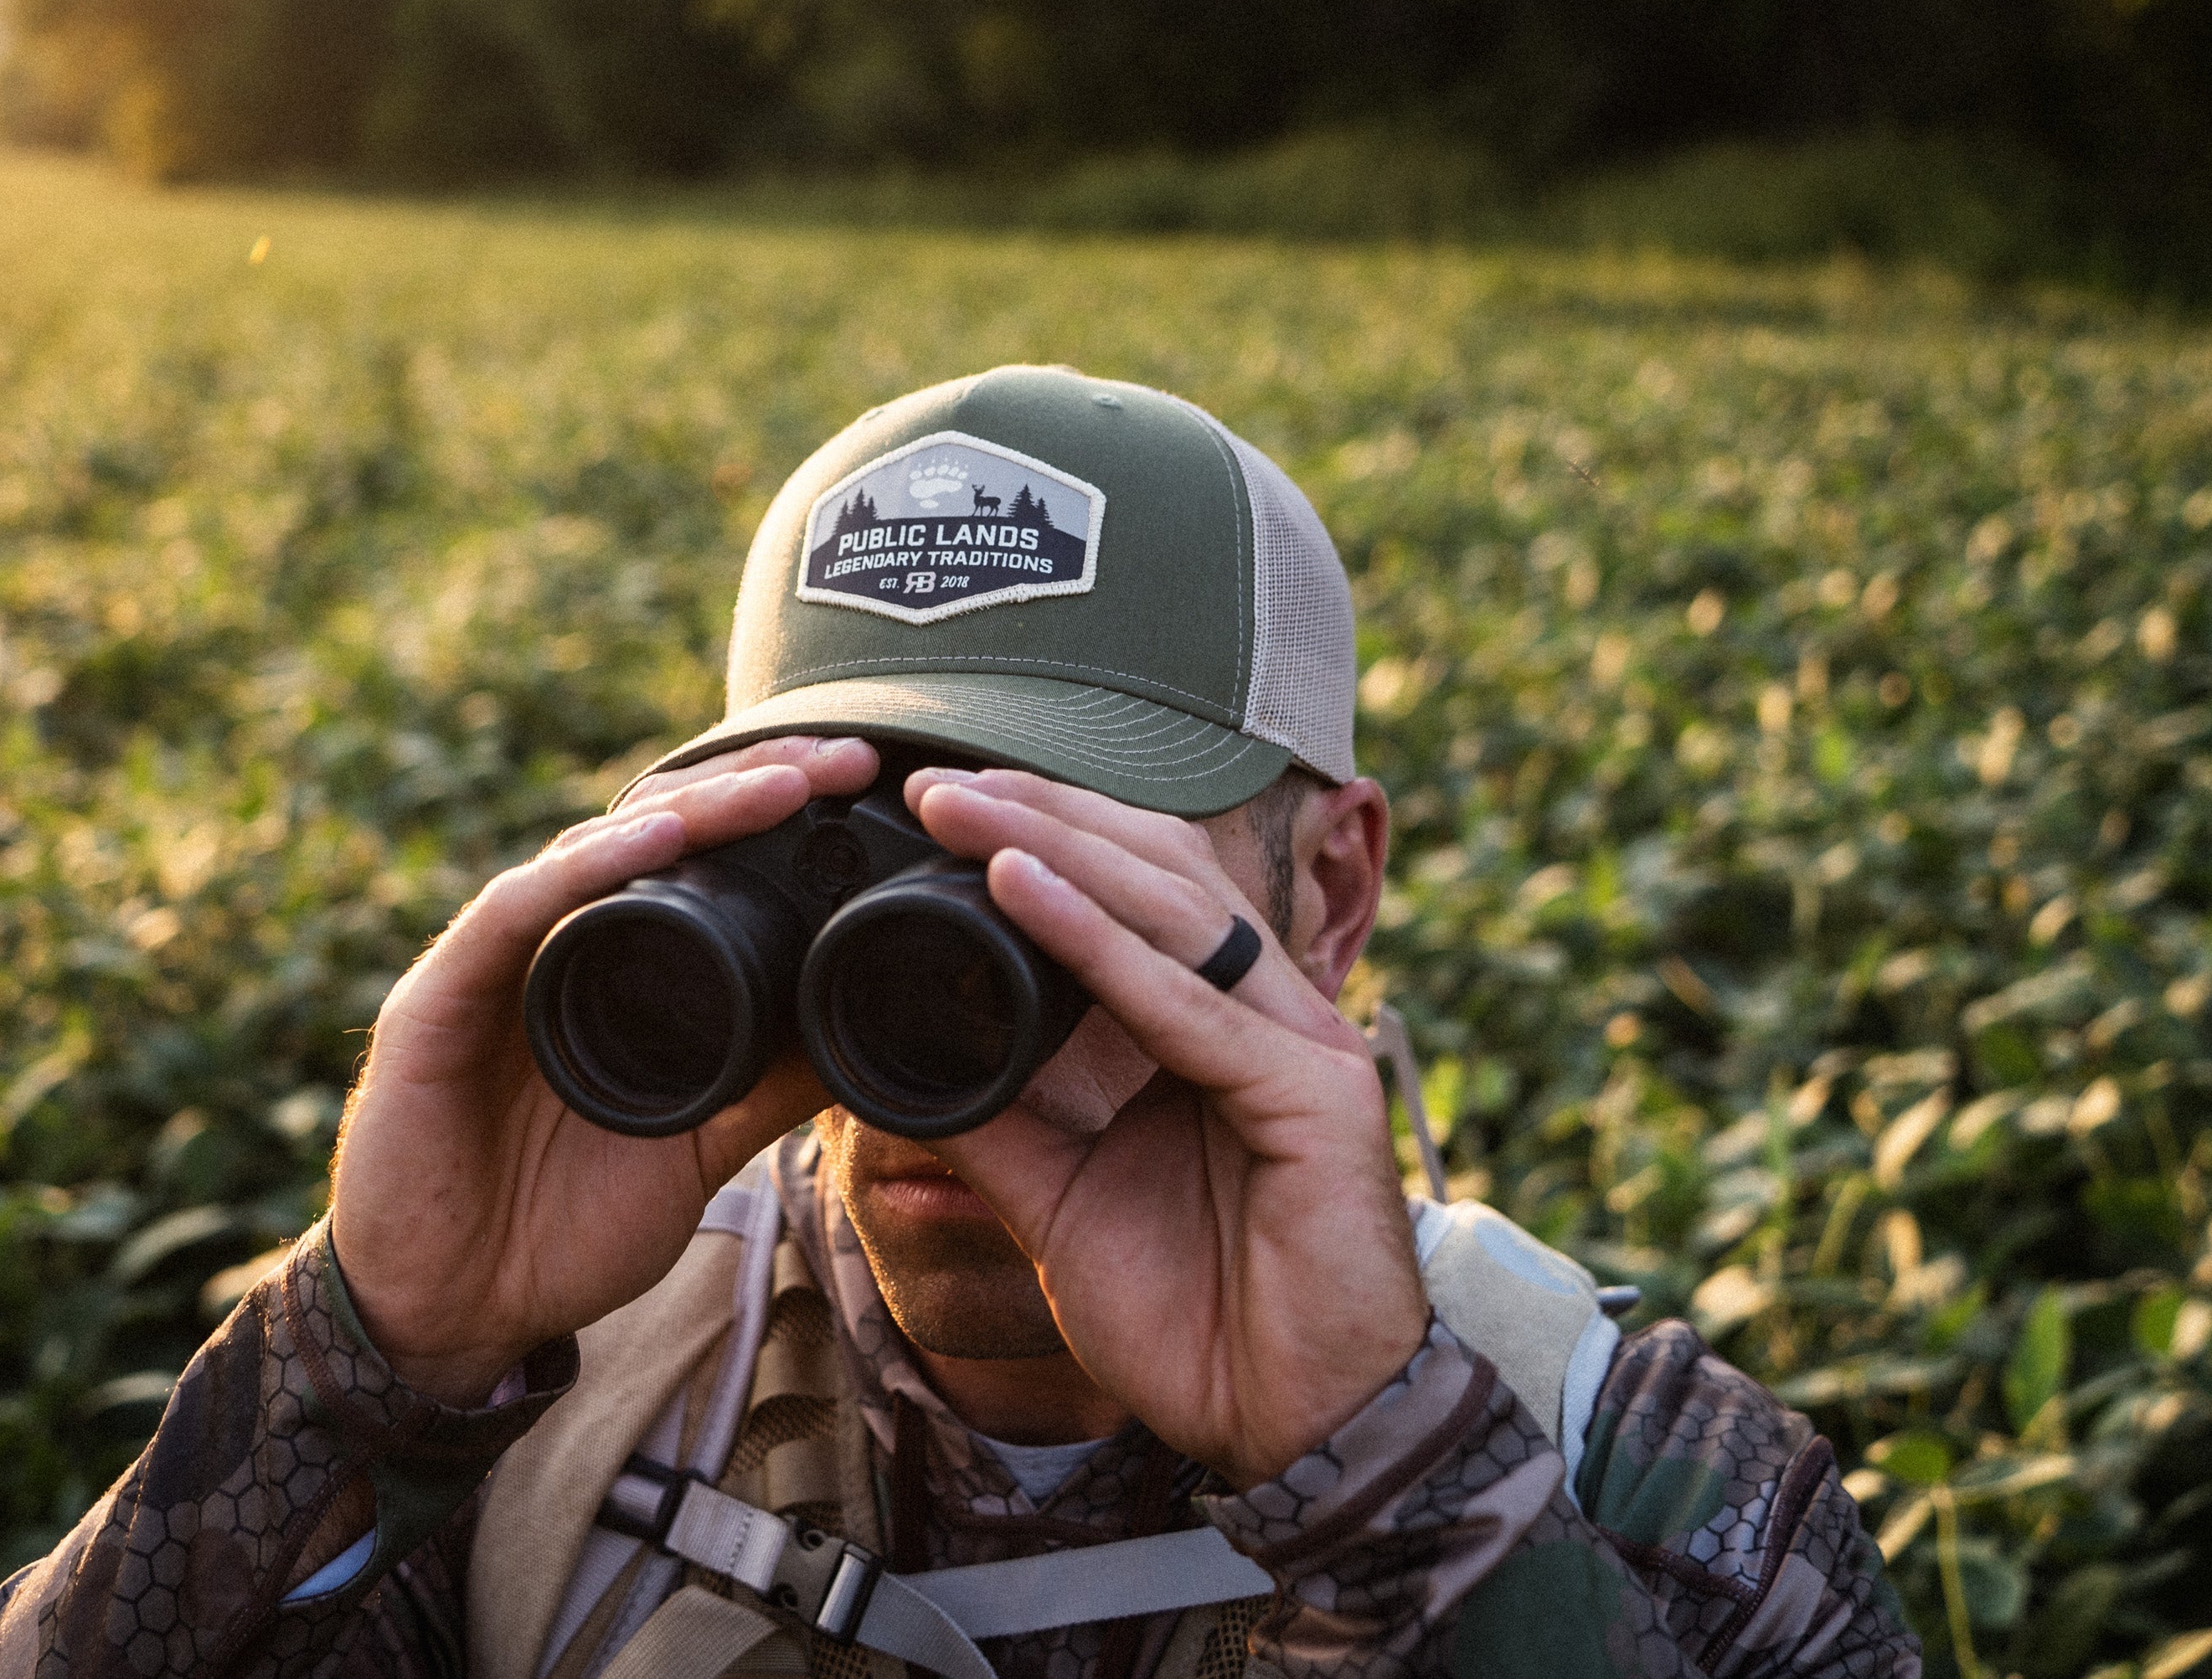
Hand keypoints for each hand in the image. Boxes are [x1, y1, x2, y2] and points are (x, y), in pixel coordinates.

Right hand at [324, 737, 875, 1402]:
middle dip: (751, 787)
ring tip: (773, 787)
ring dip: (688, 813)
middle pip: (654, 833)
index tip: (866, 788)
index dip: (773, 817)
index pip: (694, 861)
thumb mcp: (695, 1152)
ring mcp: (492, 965)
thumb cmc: (559, 1230)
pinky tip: (650, 844)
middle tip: (847, 761)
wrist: (454, 1316)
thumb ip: (766, 1090)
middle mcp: (550, 947)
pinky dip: (583, 872)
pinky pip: (513, 913)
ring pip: (591, 853)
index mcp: (606, 971)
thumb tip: (864, 1036)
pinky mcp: (436, 1000)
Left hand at [901, 767, 1427, 1488]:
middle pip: (1154, 873)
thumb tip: (898, 1060)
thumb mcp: (1064, 1205)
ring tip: (958, 809)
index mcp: (1223, 1029)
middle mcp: (1272, 1016)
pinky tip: (1018, 889)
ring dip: (1054, 847)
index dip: (1045, 839)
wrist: (1297, 1431)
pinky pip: (1185, 1004)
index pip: (1136, 895)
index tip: (942, 809)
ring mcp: (1303, 1046)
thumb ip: (1001, 1125)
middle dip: (1041, 815)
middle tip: (932, 780)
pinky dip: (1093, 940)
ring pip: (1170, 911)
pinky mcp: (1314, 1097)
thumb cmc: (1201, 1320)